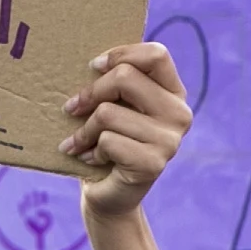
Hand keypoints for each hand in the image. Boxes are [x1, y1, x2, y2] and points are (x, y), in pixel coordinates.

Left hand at [63, 43, 191, 219]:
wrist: (110, 195)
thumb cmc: (108, 141)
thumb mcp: (115, 105)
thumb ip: (115, 83)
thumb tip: (88, 62)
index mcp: (174, 93)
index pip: (156, 55)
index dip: (120, 54)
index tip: (93, 67)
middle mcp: (179, 114)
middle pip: (125, 77)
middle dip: (90, 92)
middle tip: (71, 108)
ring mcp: (170, 141)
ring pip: (108, 113)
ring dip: (84, 130)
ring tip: (80, 141)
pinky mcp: (153, 164)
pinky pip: (107, 141)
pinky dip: (90, 150)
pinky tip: (92, 159)